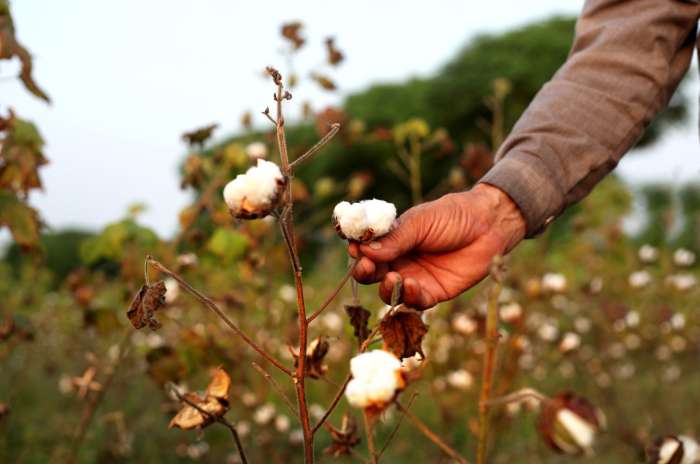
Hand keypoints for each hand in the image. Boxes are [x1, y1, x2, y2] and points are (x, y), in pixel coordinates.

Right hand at [348, 184, 525, 308]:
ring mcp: (415, 277)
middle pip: (372, 273)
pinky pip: (415, 302)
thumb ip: (395, 238)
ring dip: (387, 288)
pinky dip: (410, 297)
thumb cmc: (453, 216)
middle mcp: (399, 260)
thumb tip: (364, 250)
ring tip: (393, 278)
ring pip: (390, 292)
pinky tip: (414, 284)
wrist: (489, 225)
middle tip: (366, 266)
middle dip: (365, 272)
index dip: (356, 250)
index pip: (365, 249)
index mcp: (391, 239)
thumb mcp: (421, 222)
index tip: (353, 247)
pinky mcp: (433, 293)